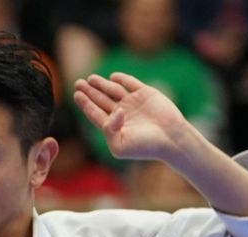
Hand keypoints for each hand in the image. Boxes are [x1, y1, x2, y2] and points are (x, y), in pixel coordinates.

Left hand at [73, 72, 196, 162]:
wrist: (170, 138)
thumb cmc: (145, 147)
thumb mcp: (119, 145)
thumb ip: (109, 130)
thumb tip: (113, 111)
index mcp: (113, 127)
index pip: (95, 113)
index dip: (85, 103)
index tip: (76, 94)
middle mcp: (122, 113)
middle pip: (101, 100)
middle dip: (90, 91)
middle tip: (78, 83)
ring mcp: (133, 103)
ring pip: (113, 90)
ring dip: (102, 84)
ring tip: (90, 78)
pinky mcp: (146, 93)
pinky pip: (131, 83)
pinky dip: (122, 79)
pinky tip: (112, 77)